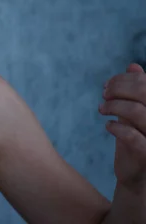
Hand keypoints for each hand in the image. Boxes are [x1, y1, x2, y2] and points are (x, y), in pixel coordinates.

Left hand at [100, 63, 145, 191]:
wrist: (138, 177)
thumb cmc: (139, 141)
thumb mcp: (136, 114)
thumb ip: (137, 92)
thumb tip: (133, 66)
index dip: (125, 80)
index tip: (107, 84)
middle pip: (144, 92)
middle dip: (118, 89)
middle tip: (103, 94)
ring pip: (137, 111)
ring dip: (114, 106)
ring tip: (102, 109)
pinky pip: (133, 137)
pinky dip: (117, 128)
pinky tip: (108, 126)